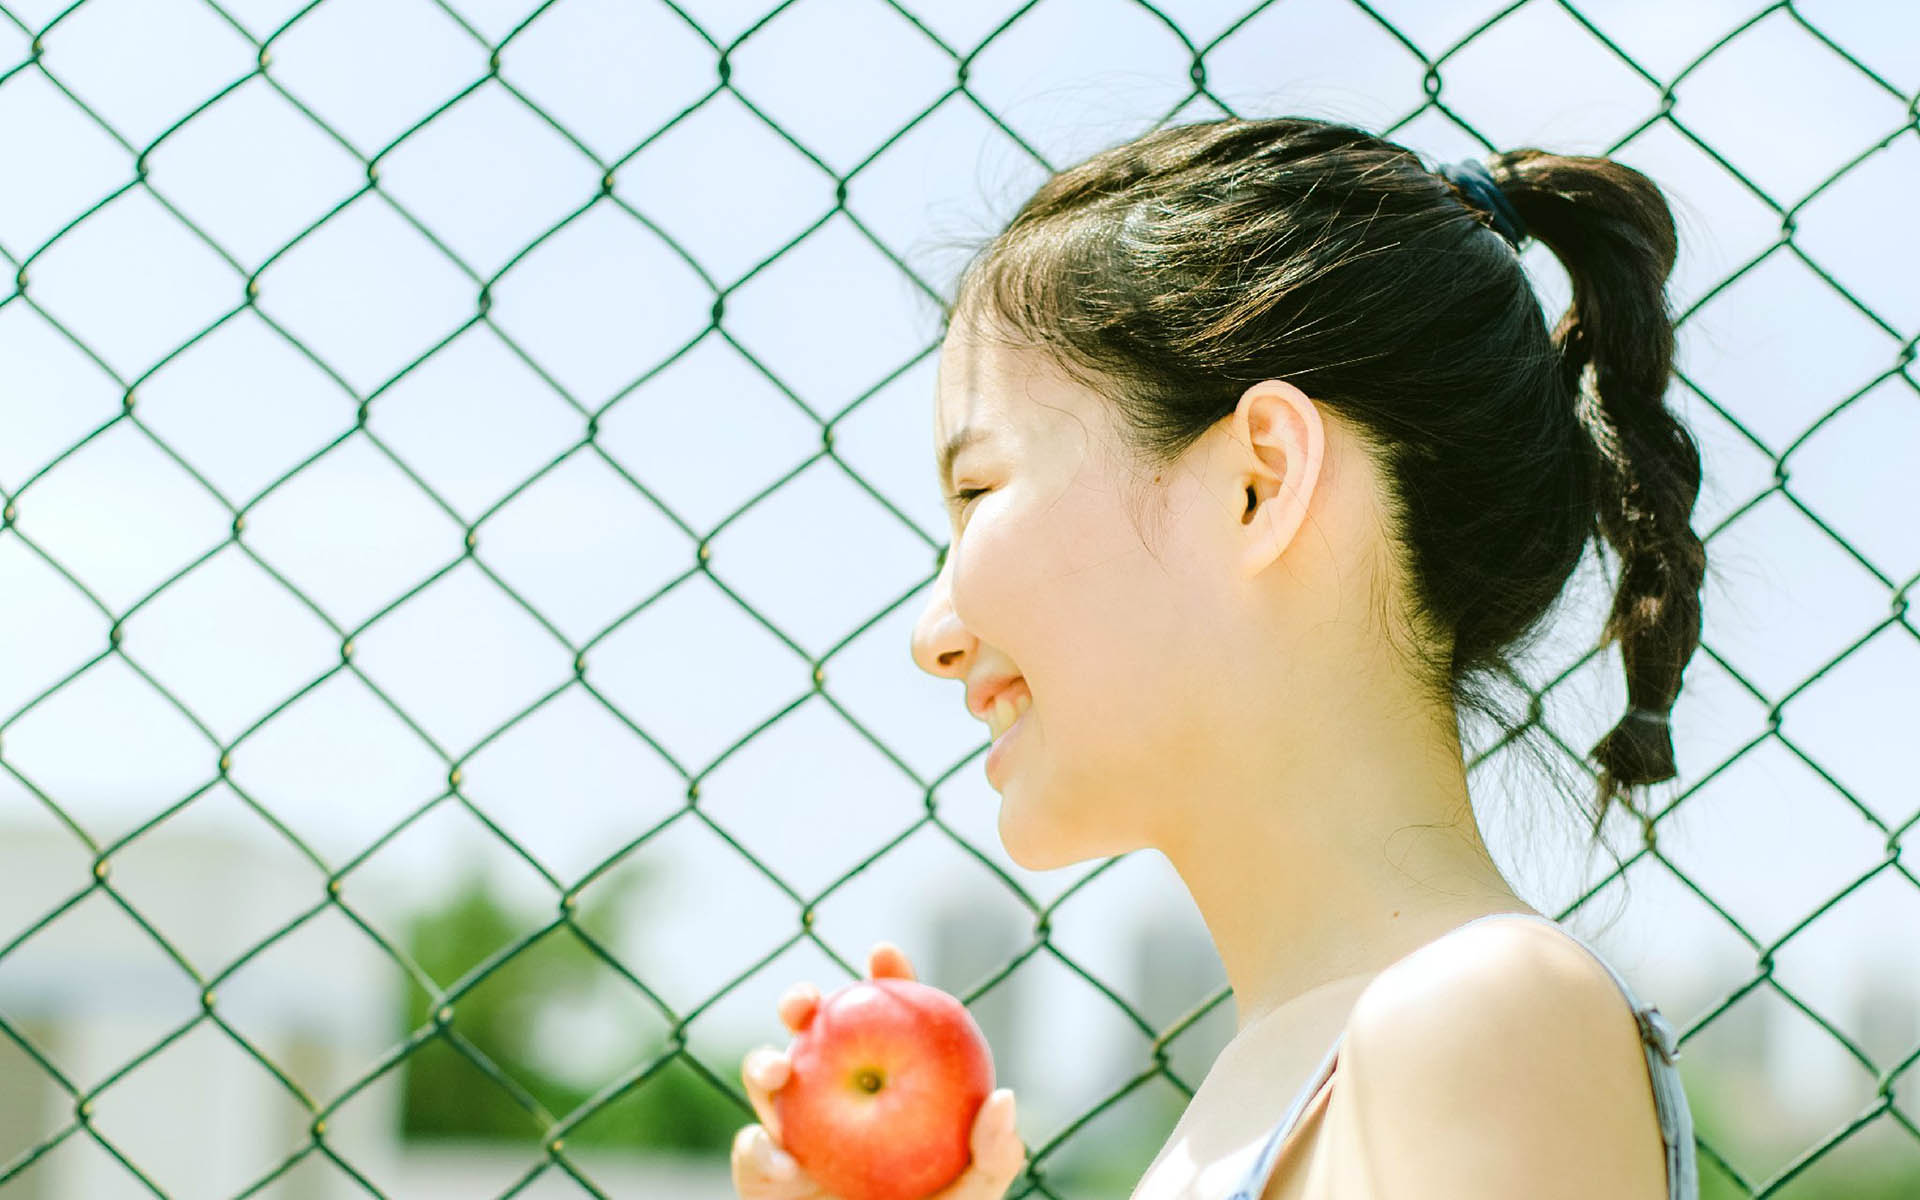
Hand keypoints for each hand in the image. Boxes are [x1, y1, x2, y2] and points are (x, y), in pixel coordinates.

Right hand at [732, 941, 1026, 1199]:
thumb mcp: (973, 1192)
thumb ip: (992, 1153)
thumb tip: (1002, 1098)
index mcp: (886, 1079)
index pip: (886, 1017)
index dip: (884, 979)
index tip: (883, 954)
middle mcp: (834, 1093)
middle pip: (809, 1031)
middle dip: (799, 1001)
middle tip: (808, 1002)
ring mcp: (794, 1129)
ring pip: (765, 1078)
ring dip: (762, 1064)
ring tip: (779, 1073)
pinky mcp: (763, 1173)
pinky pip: (752, 1152)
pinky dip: (757, 1150)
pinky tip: (775, 1154)